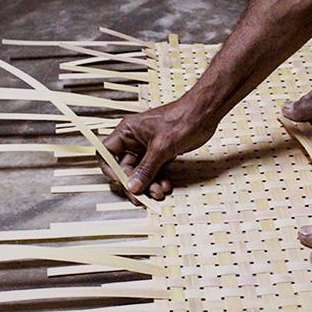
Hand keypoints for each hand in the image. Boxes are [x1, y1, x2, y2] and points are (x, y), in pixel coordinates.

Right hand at [100, 99, 216, 199]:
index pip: (106, 153)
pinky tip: (166, 185)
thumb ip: (146, 169)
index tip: (121, 182)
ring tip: (160, 192)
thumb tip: (132, 186)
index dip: (110, 169)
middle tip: (141, 198)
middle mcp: (134, 140)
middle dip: (134, 183)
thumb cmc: (182, 119)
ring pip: (141, 173)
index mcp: (127, 131)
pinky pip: (154, 171)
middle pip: (124, 167)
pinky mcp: (160, 153)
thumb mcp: (161, 147)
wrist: (205, 113)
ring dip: (149, 185)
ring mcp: (147, 147)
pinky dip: (159, 180)